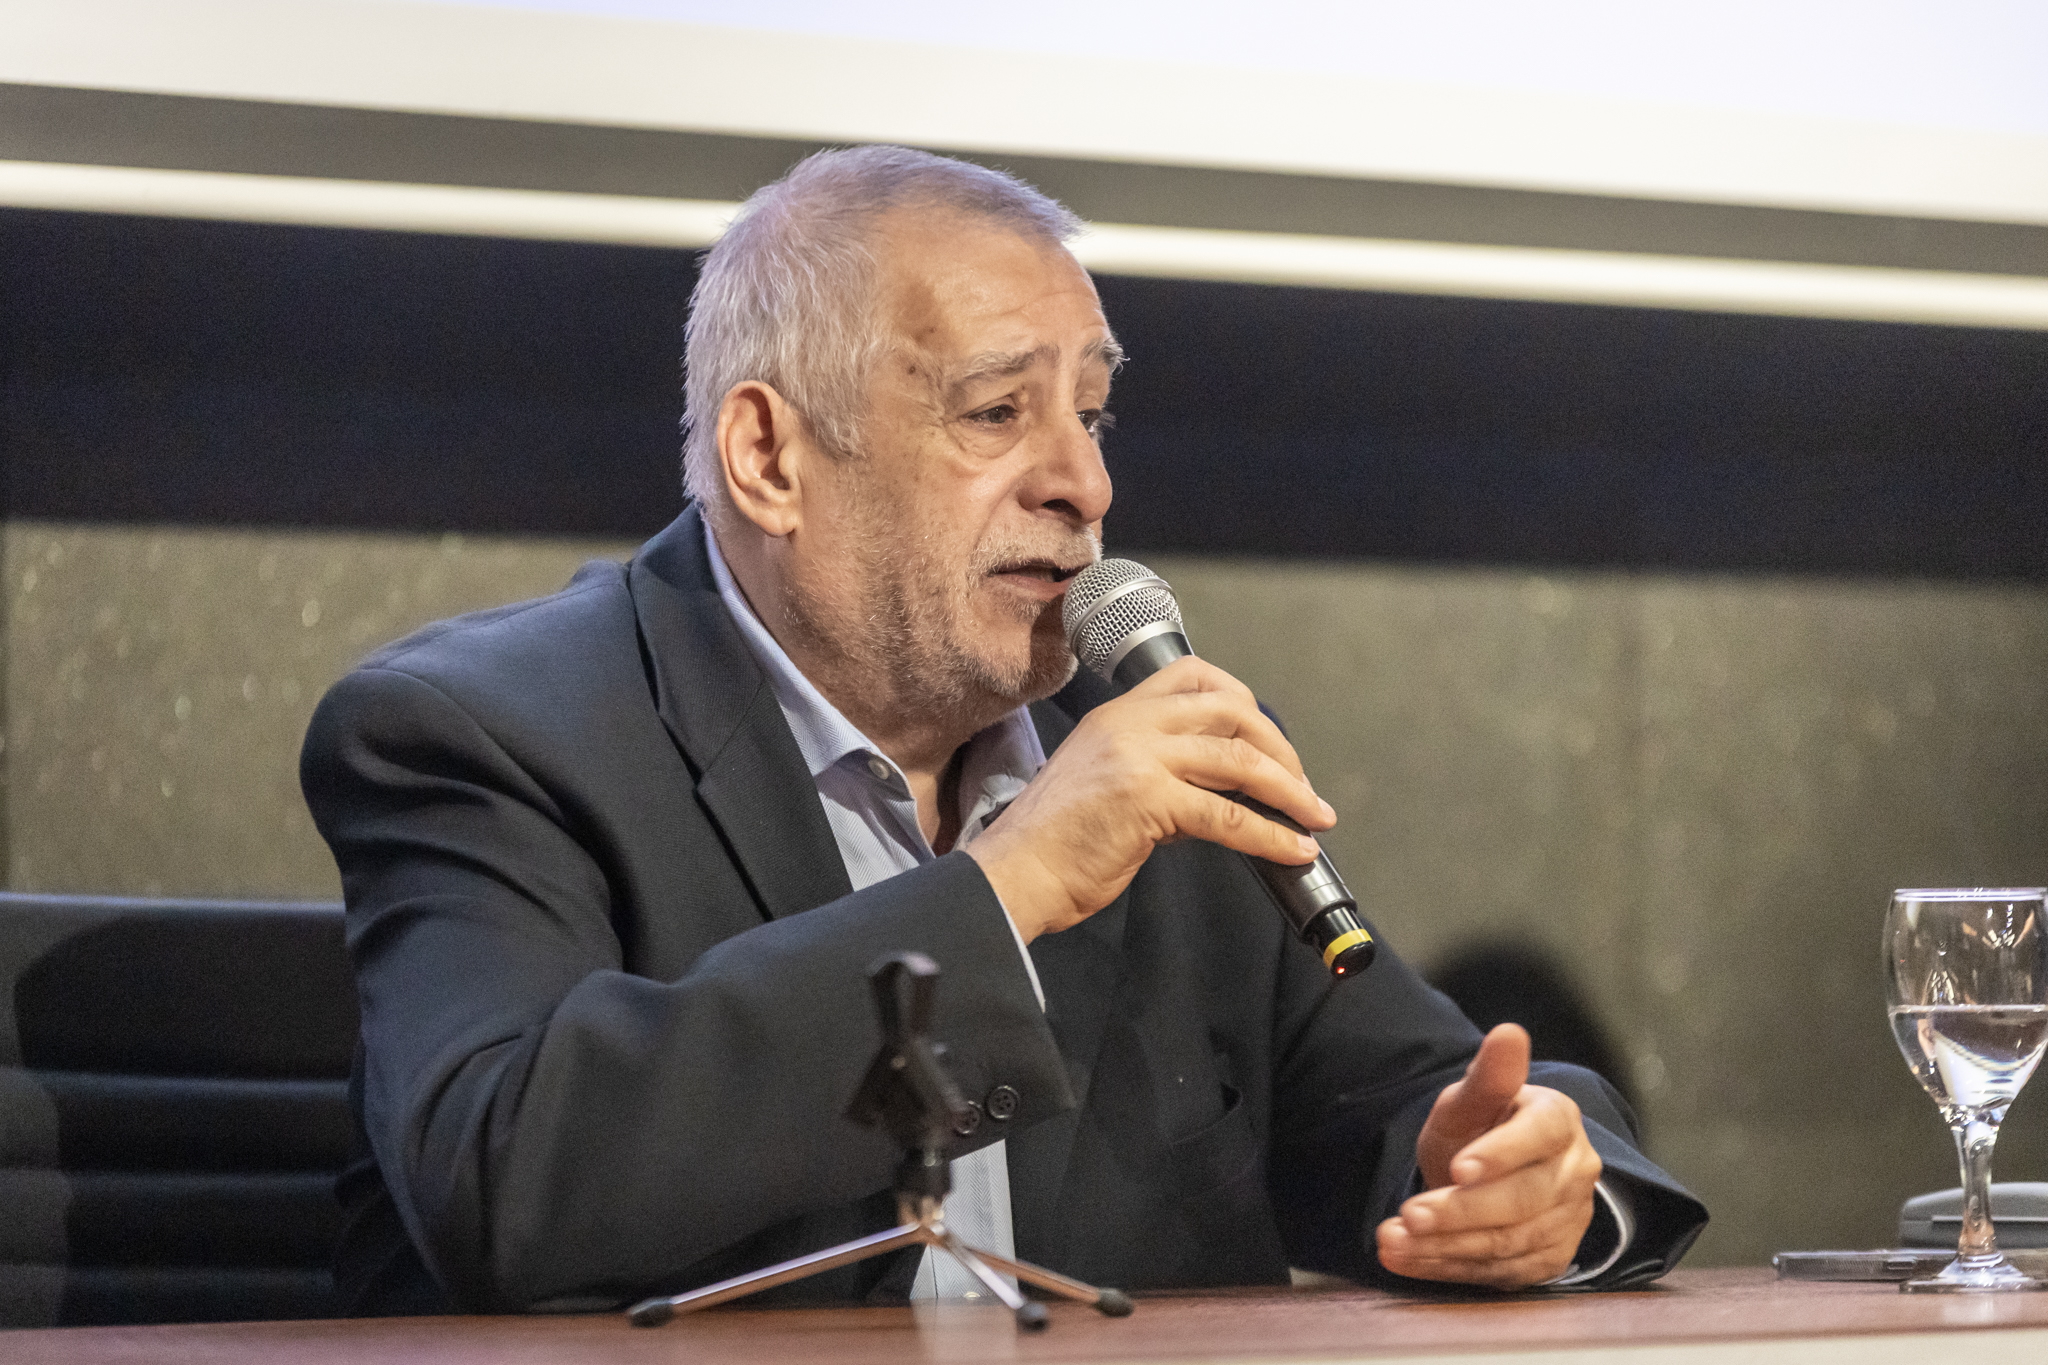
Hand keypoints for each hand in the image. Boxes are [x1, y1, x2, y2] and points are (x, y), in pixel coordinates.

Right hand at [965, 656, 1333, 941]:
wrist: (1013, 874)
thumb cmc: (1054, 843)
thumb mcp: (1106, 783)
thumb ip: (1157, 774)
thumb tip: (1218, 795)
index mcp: (1117, 714)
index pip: (1194, 676)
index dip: (1243, 701)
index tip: (1267, 739)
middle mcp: (1129, 723)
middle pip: (1230, 711)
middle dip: (1279, 748)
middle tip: (1301, 786)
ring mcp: (1138, 757)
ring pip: (1239, 761)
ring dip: (1289, 791)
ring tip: (1314, 817)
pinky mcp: (1147, 799)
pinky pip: (1228, 816)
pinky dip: (1271, 835)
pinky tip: (1292, 850)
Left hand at [1376, 1024, 1602, 1288]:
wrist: (1491, 1170)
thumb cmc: (1482, 1126)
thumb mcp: (1474, 1098)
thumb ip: (1489, 1074)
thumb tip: (1508, 1033)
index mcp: (1559, 1121)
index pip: (1539, 1136)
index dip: (1500, 1153)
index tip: (1457, 1167)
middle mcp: (1574, 1172)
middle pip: (1523, 1199)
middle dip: (1461, 1210)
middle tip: (1410, 1215)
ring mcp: (1567, 1221)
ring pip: (1508, 1242)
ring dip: (1445, 1245)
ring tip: (1393, 1239)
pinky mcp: (1549, 1260)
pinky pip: (1499, 1272)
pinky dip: (1448, 1268)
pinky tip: (1406, 1258)